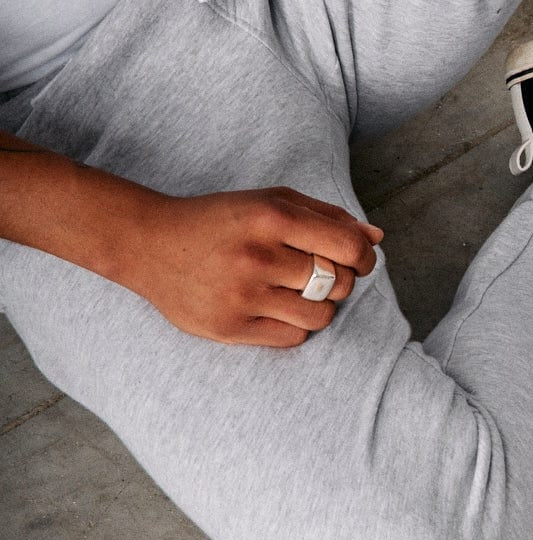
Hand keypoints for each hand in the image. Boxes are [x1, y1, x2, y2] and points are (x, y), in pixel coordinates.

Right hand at [125, 187, 382, 346]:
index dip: (364, 256)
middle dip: (341, 279)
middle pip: (338, 283)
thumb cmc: (221, 219)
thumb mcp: (272, 202)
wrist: (149, 244)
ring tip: (299, 291)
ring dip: (320, 305)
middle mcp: (258, 257)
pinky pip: (292, 337)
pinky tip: (277, 307)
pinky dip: (296, 325)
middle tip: (320, 272)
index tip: (358, 257)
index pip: (348, 246)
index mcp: (271, 218)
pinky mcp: (228, 328)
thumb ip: (327, 216)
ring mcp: (242, 296)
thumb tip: (377, 237)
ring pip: (320, 316)